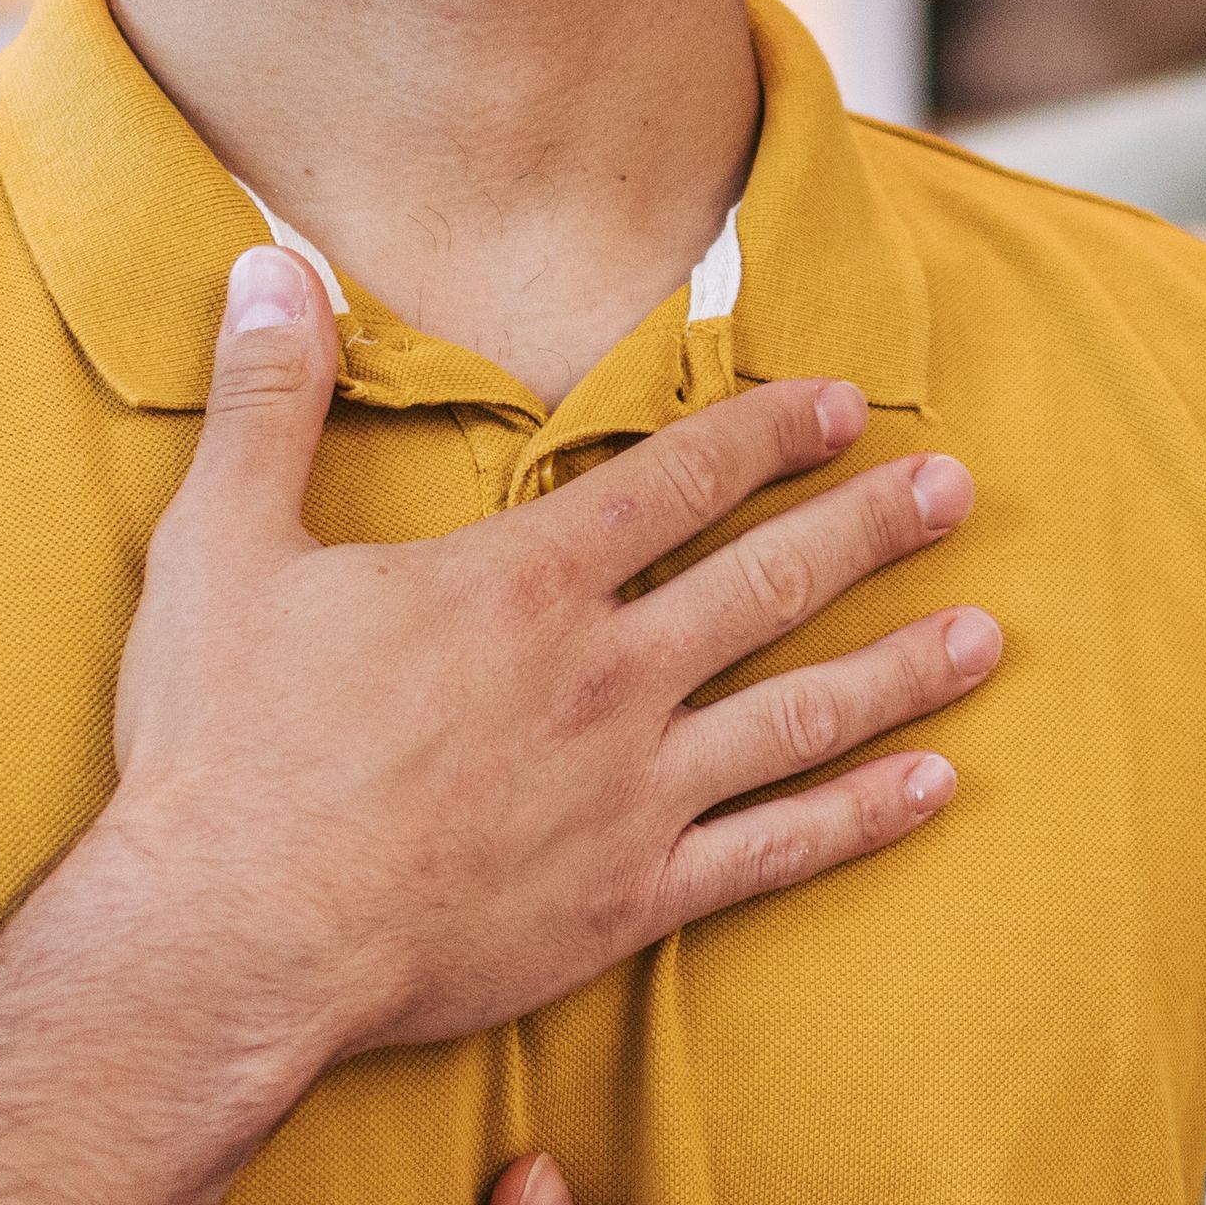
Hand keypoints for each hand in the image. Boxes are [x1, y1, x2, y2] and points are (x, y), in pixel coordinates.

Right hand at [99, 247, 997, 1067]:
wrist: (232, 941)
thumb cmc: (220, 750)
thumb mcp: (223, 546)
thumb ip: (267, 399)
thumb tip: (271, 264)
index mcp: (524, 583)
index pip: (680, 478)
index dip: (770, 432)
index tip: (846, 404)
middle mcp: (605, 677)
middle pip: (772, 583)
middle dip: (873, 527)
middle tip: (957, 492)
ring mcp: (632, 794)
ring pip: (803, 713)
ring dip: (901, 668)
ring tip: (985, 634)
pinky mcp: (630, 901)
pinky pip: (776, 852)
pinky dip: (862, 817)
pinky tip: (931, 788)